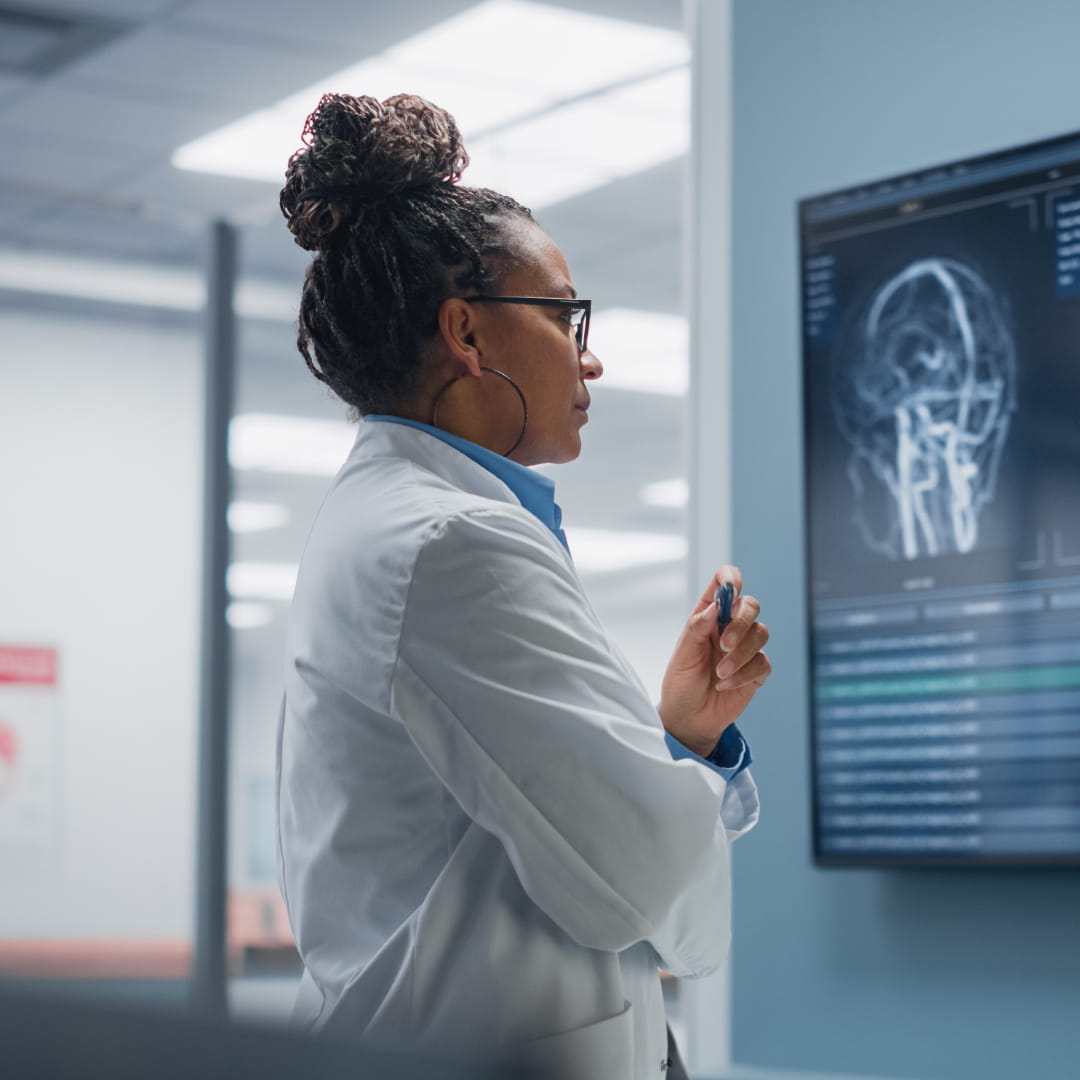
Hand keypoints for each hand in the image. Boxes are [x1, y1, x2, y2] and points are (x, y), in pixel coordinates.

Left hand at [658, 566, 770, 757]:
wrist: (689, 718)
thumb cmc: (681, 682)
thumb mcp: (682, 655)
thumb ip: (697, 628)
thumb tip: (716, 606)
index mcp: (708, 615)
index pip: (724, 583)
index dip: (730, 578)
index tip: (730, 587)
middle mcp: (729, 627)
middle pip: (750, 606)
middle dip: (741, 624)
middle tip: (724, 645)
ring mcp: (745, 648)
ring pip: (761, 633)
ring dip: (741, 654)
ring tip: (720, 673)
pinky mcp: (756, 670)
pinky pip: (762, 662)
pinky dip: (744, 674)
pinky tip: (725, 685)